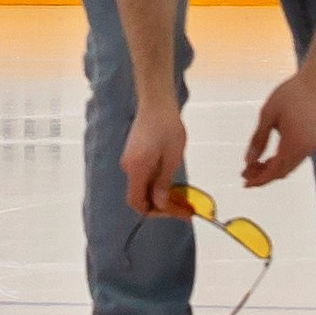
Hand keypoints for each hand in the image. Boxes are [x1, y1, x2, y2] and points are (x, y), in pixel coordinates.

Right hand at [121, 101, 188, 218]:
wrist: (156, 101)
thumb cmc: (167, 126)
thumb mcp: (172, 157)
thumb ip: (164, 183)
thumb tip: (160, 205)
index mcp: (136, 169)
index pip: (137, 203)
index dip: (156, 213)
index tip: (177, 212)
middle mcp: (128, 167)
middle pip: (141, 197)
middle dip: (163, 206)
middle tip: (186, 209)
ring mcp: (130, 161)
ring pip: (143, 187)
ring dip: (162, 195)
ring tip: (183, 197)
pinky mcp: (134, 155)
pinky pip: (144, 177)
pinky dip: (157, 184)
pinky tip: (173, 182)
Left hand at [243, 70, 315, 189]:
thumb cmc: (291, 94)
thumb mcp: (267, 115)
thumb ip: (258, 140)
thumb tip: (248, 161)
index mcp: (293, 145)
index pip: (274, 171)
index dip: (259, 180)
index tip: (245, 183)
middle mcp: (306, 149)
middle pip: (283, 171)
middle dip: (264, 175)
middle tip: (245, 173)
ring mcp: (313, 144)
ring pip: (291, 165)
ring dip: (274, 168)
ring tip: (256, 164)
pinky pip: (297, 157)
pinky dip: (283, 160)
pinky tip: (272, 155)